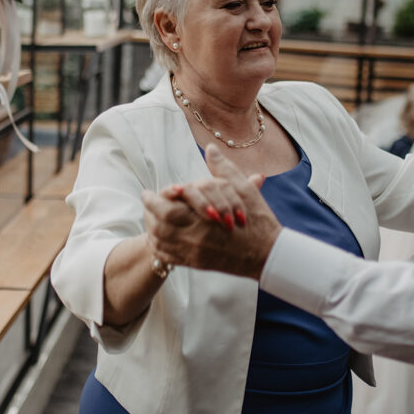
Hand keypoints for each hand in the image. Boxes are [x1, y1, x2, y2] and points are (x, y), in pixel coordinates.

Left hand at [142, 144, 282, 279]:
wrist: (267, 254)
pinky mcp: (196, 264)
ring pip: (160, 242)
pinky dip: (158, 247)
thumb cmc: (258, 220)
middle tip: (145, 203)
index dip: (153, 199)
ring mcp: (194, 253)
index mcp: (204, 218)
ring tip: (149, 217)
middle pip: (158, 226)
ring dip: (151, 229)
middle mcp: (195, 238)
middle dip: (148, 213)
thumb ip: (223, 169)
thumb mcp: (243, 190)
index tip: (148, 192)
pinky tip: (157, 237)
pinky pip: (168, 257)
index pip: (166, 208)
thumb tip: (210, 148)